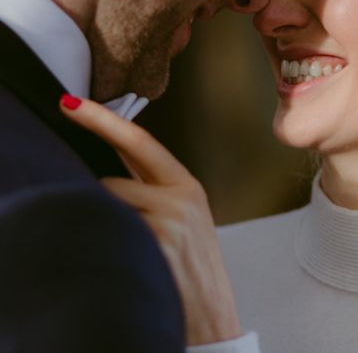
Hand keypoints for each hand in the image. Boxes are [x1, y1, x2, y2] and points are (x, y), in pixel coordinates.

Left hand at [59, 96, 241, 345]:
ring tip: (126, 255)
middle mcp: (181, 198)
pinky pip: (110, 235)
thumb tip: (107, 178)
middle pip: (112, 180)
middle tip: (84, 163)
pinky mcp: (158, 246)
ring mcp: (169, 222)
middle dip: (96, 193)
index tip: (72, 104)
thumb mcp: (185, 223)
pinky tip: (128, 265)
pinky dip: (104, 246)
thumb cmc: (193, 274)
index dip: (103, 120)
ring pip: (106, 210)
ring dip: (102, 228)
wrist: (215, 324)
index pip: (140, 143)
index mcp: (188, 188)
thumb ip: (154, 194)